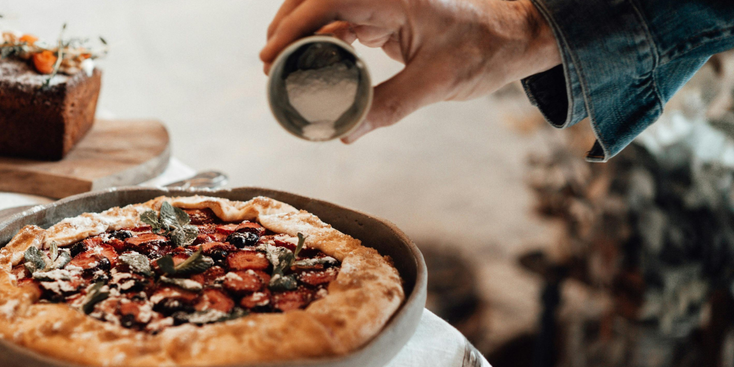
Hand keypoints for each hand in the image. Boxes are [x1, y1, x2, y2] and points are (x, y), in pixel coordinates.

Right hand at [260, 0, 560, 142]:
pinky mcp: (385, 14)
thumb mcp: (437, 83)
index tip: (270, 56)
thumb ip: (389, 106)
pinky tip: (310, 65)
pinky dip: (321, 40)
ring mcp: (382, 1)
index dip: (291, 26)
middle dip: (285, 26)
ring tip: (279, 66)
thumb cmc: (486, 50)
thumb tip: (344, 132)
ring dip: (299, 32)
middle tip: (268, 64)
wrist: (518, 35)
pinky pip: (342, 22)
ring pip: (325, 8)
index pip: (327, 1)